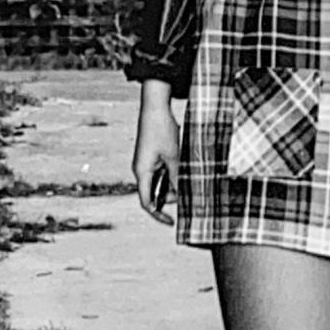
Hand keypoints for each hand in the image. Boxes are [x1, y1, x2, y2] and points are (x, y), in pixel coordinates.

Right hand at [132, 89, 179, 225]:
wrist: (155, 107)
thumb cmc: (161, 130)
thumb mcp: (174, 156)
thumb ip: (177, 177)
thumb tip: (182, 195)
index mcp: (142, 172)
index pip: (147, 202)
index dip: (158, 214)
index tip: (171, 222)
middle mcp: (141, 170)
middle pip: (155, 193)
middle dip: (171, 196)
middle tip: (188, 192)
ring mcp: (146, 163)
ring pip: (160, 182)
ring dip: (173, 183)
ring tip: (187, 174)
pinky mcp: (151, 156)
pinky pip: (161, 172)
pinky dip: (172, 174)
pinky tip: (183, 168)